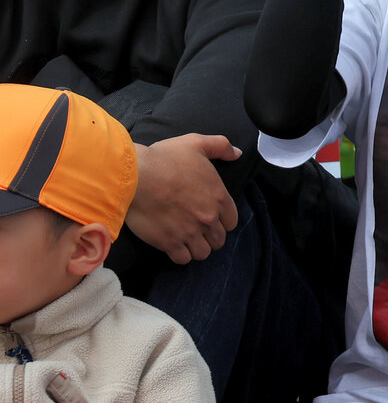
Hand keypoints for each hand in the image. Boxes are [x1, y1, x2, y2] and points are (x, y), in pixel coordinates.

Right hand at [127, 135, 242, 263]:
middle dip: (210, 236)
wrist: (135, 176)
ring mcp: (190, 232)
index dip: (222, 221)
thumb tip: (237, 153)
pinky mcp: (169, 243)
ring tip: (187, 240)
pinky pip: (183, 259)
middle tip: (198, 230)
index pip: (232, 222)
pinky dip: (181, 255)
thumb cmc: (165, 158)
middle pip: (219, 240)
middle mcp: (208, 218)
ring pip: (203, 253)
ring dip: (197, 248)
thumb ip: (221, 146)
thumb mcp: (196, 143)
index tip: (212, 219)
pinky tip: (174, 246)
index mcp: (218, 197)